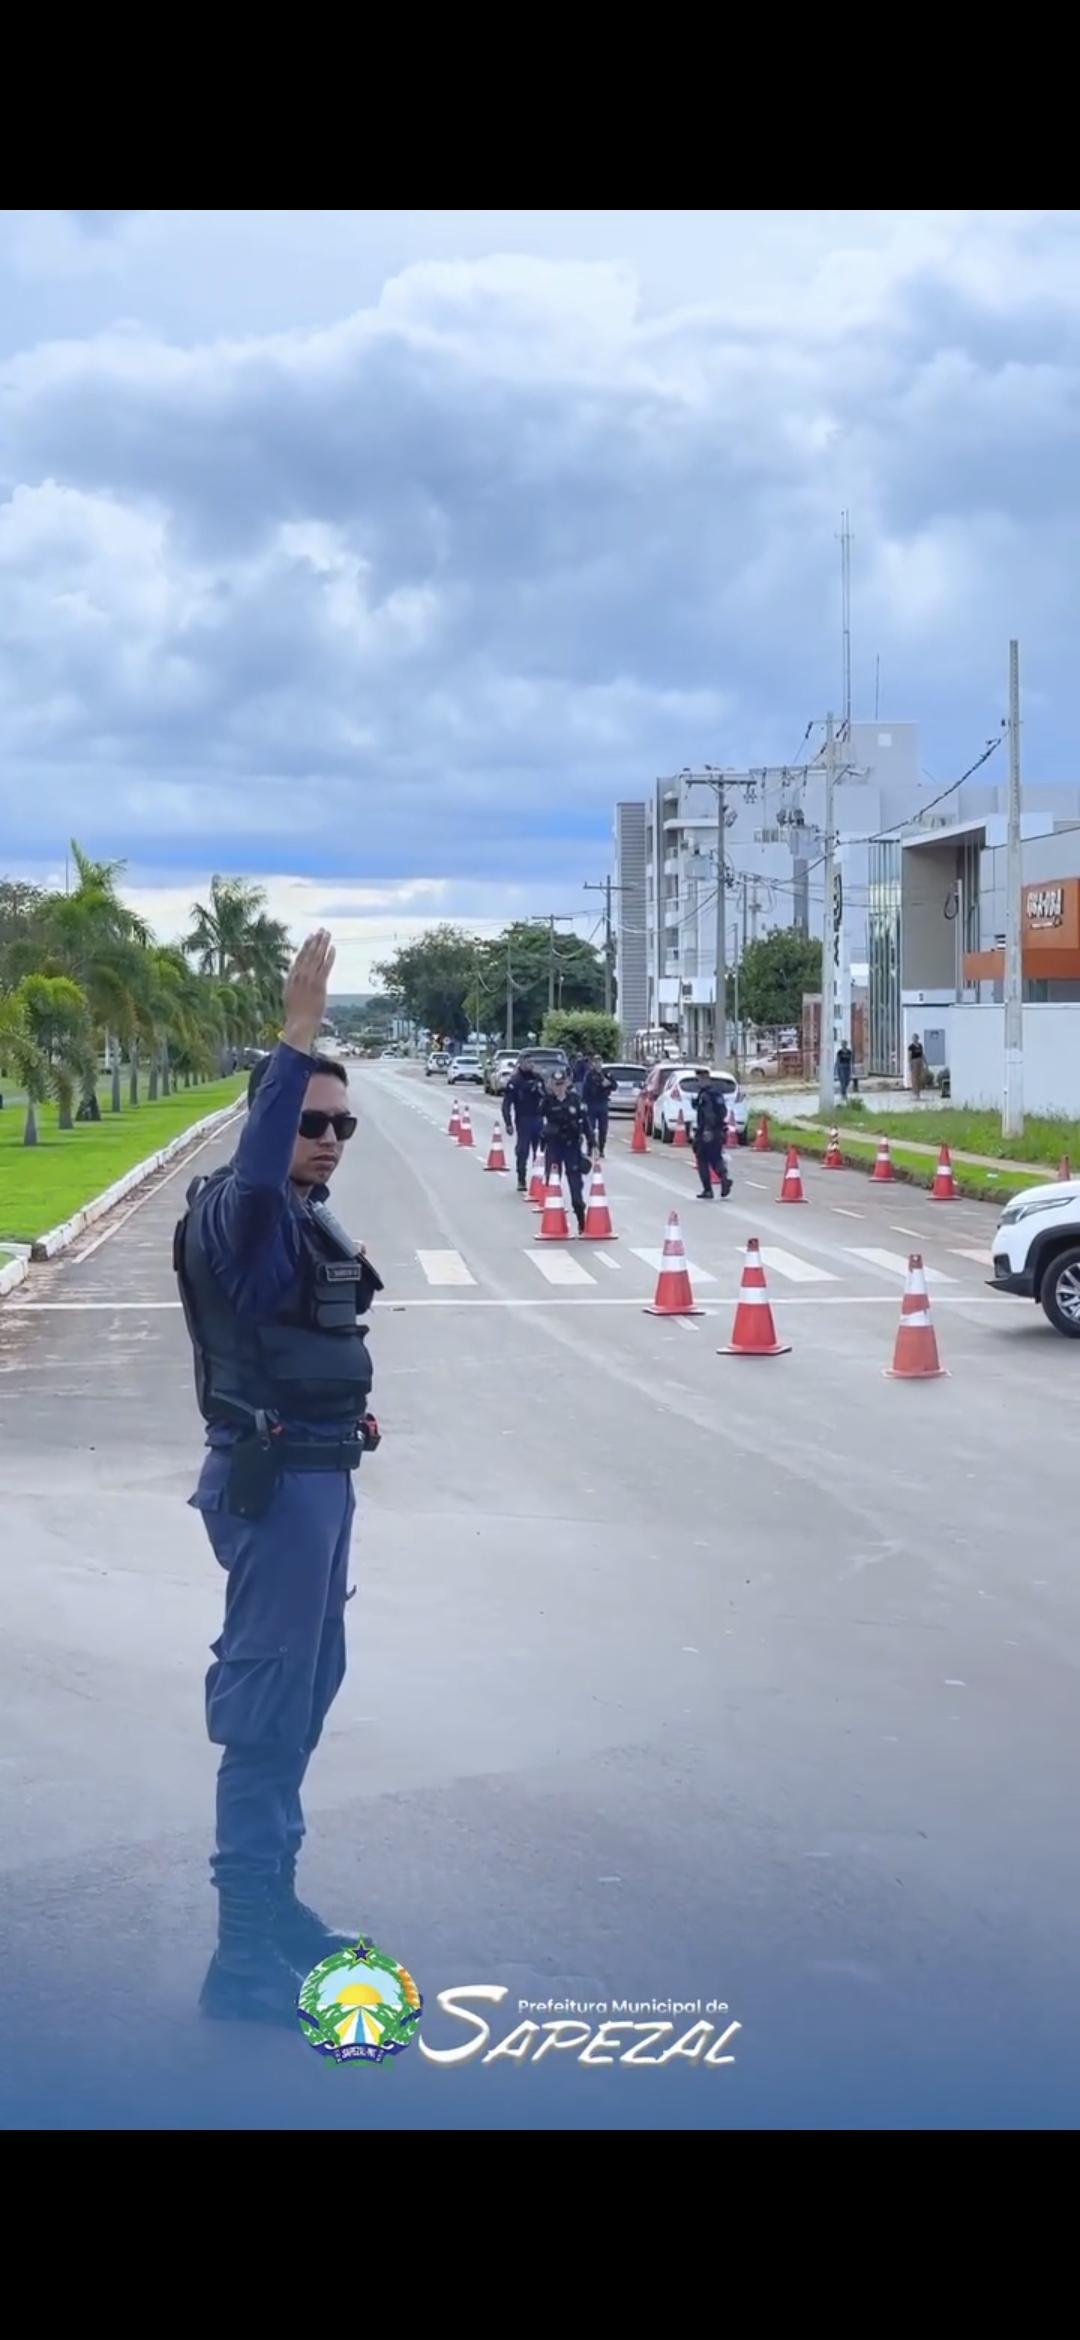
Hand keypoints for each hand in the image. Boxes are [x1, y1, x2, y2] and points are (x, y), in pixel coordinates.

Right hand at [282, 930, 334, 1053]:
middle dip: (316, 941)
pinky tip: (333, 949)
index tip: (311, 937)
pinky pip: (325, 967)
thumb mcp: (289, 995)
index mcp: (292, 977)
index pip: (300, 957)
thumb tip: (295, 976)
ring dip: (323, 945)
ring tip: (327, 935)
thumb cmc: (295, 1013)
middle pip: (309, 953)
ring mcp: (310, 979)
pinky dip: (329, 957)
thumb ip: (293, 983)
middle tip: (322, 930)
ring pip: (317, 957)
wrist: (299, 1023)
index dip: (306, 946)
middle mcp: (300, 975)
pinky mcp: (319, 985)